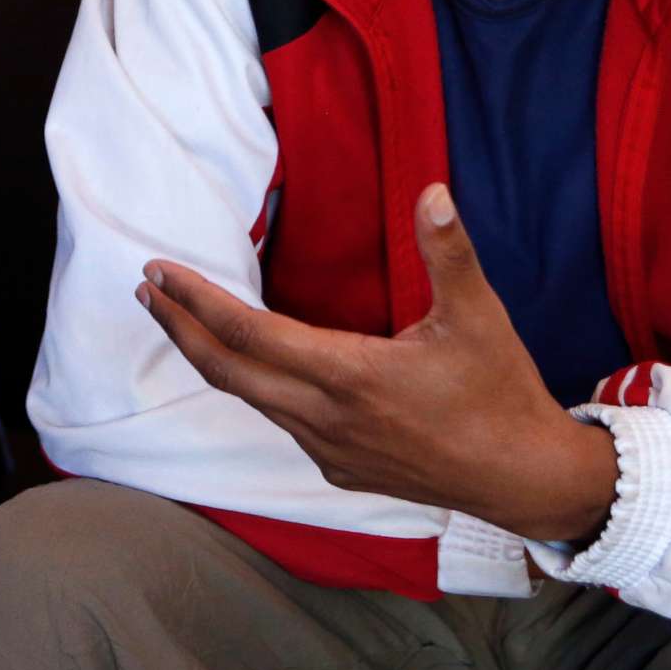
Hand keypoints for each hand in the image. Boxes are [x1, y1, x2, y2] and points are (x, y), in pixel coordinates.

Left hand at [136, 183, 617, 543]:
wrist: (522, 478)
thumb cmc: (500, 392)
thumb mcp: (479, 315)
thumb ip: (447, 252)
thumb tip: (432, 190)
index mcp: (350, 374)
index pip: (249, 333)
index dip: (197, 301)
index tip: (159, 272)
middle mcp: (325, 417)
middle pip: (228, 372)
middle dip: (180, 329)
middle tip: (148, 291)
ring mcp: (329, 449)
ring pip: (251, 401)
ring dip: (212, 359)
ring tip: (185, 323)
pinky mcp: (342, 470)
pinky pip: (282, 424)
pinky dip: (255, 390)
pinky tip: (258, 370)